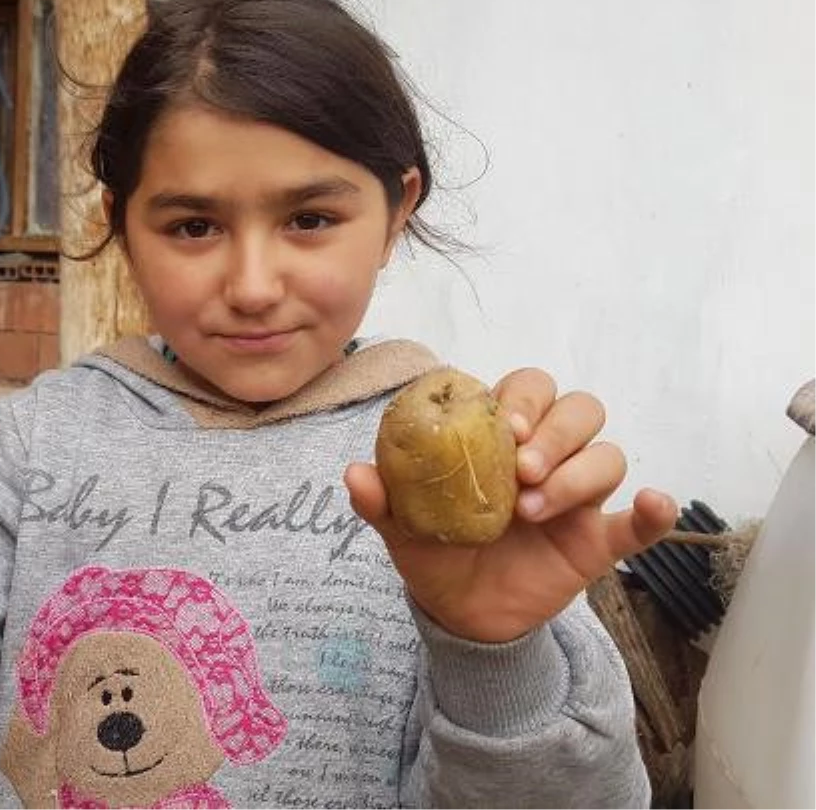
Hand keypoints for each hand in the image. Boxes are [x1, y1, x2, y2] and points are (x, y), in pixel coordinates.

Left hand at [345, 368, 676, 642]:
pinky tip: (654, 505)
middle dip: (554, 430)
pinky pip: (639, 522)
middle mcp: (547, 457)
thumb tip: (354, 473)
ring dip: (577, 474)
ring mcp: (577, 497)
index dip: (521, 398)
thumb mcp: (403, 531)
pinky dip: (654, 511)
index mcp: (501, 440)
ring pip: (605, 456)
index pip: (526, 390)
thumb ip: (383, 502)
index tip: (502, 426)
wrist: (463, 617)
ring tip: (533, 510)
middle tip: (523, 467)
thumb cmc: (438, 555)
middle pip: (577, 410)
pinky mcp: (600, 541)